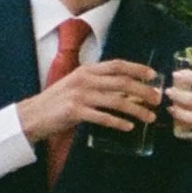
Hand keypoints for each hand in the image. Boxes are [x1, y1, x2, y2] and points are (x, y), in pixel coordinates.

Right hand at [18, 56, 162, 148]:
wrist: (33, 115)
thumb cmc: (58, 101)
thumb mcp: (78, 84)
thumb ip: (98, 82)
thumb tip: (126, 87)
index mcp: (87, 70)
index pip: (117, 65)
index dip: (137, 68)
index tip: (153, 75)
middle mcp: (85, 79)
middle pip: (122, 82)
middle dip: (143, 91)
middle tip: (157, 100)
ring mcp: (80, 95)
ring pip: (116, 100)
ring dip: (136, 110)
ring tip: (149, 117)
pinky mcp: (75, 112)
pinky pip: (103, 117)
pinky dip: (118, 122)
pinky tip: (129, 127)